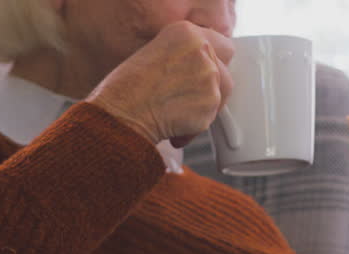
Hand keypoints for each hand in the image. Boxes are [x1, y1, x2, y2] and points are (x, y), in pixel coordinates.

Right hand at [86, 21, 234, 145]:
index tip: (202, 74)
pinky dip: (195, 125)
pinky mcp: (211, 103)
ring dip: (202, 106)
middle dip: (210, 86)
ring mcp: (209, 76)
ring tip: (176, 113)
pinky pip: (211, 116)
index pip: (222, 45)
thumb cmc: (127, 88)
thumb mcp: (157, 54)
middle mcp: (202, 50)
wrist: (123, 112)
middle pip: (224, 71)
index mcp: (186, 32)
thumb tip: (205, 71)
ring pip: (221, 95)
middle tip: (188, 96)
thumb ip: (186, 57)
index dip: (213, 62)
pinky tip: (174, 125)